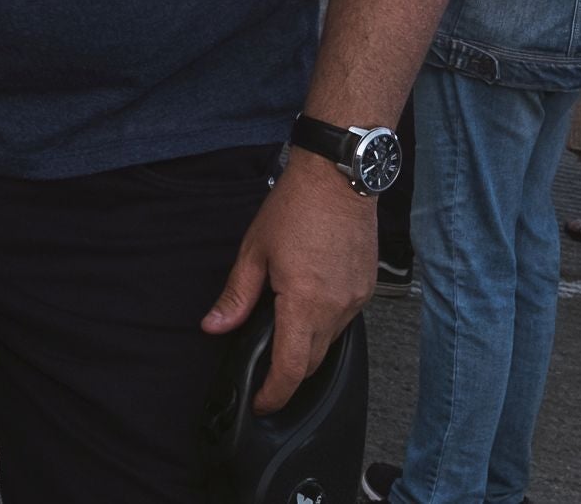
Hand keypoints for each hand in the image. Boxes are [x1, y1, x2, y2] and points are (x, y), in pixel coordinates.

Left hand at [202, 152, 371, 412]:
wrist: (337, 177)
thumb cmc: (296, 206)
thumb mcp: (254, 251)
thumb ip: (235, 296)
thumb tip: (214, 326)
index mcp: (304, 302)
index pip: (291, 368)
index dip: (274, 393)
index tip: (261, 403)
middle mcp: (335, 307)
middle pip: (313, 363)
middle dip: (289, 376)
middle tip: (266, 377)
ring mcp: (355, 299)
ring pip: (331, 343)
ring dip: (308, 347)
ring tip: (284, 335)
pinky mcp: (366, 289)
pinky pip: (345, 321)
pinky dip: (325, 324)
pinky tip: (309, 307)